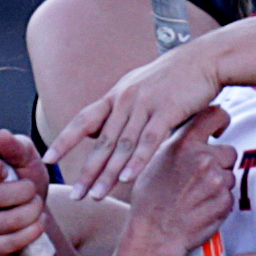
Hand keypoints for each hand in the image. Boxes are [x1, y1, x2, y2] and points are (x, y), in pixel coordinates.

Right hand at [0, 133, 54, 255]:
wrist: (33, 213)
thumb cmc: (24, 181)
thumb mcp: (26, 160)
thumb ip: (17, 147)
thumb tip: (3, 135)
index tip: (6, 170)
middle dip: (22, 194)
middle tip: (33, 192)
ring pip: (0, 223)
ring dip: (30, 214)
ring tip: (37, 207)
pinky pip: (4, 244)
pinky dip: (28, 234)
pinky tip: (36, 225)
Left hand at [59, 38, 228, 194]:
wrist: (206, 60)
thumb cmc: (178, 78)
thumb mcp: (141, 90)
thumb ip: (119, 112)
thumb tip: (94, 131)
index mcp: (117, 96)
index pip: (83, 120)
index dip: (65, 140)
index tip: (49, 160)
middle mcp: (125, 99)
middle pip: (101, 141)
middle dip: (87, 170)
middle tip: (76, 195)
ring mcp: (145, 104)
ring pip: (121, 144)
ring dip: (108, 173)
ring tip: (97, 195)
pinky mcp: (167, 110)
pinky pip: (148, 140)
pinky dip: (136, 160)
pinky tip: (126, 178)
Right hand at [117, 122, 238, 255]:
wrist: (154, 233)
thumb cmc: (151, 197)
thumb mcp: (157, 160)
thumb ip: (181, 146)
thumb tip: (197, 136)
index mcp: (184, 143)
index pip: (215, 115)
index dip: (221, 120)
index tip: (219, 129)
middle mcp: (204, 158)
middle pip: (228, 152)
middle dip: (219, 163)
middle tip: (199, 178)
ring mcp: (217, 181)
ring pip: (230, 176)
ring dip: (219, 184)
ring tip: (196, 195)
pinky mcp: (226, 201)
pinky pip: (230, 196)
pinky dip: (220, 202)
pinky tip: (201, 207)